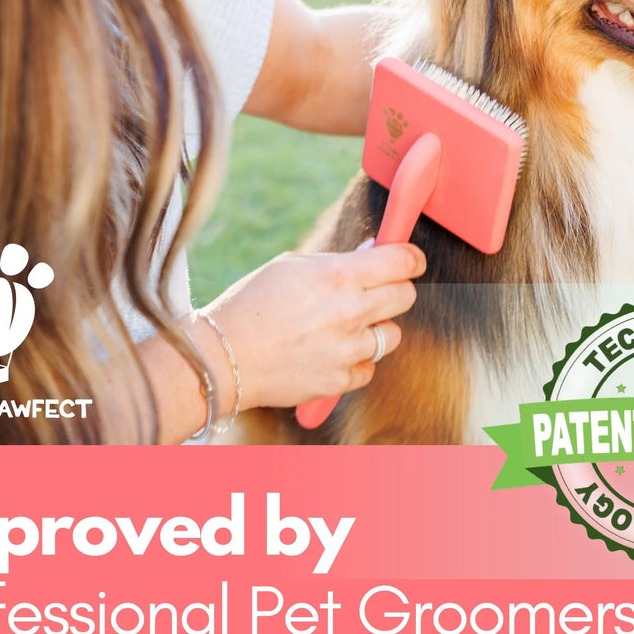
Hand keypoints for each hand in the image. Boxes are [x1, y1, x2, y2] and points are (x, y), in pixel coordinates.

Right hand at [199, 243, 424, 411]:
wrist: (222, 357)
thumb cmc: (252, 303)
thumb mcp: (291, 266)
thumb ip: (338, 261)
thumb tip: (374, 252)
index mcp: (339, 276)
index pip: (402, 263)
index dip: (411, 259)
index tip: (410, 262)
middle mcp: (349, 312)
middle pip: (406, 297)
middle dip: (396, 290)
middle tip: (376, 291)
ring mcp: (346, 350)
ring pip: (391, 336)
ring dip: (375, 329)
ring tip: (344, 326)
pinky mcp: (339, 381)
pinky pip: (368, 368)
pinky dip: (355, 361)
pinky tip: (330, 352)